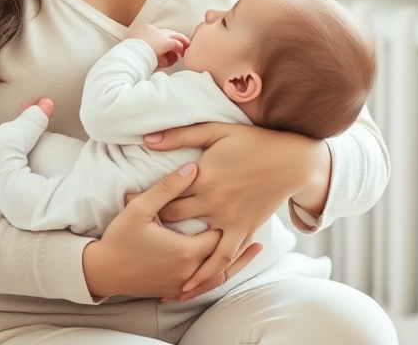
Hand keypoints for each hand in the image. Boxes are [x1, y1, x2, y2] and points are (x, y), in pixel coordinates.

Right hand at [81, 163, 262, 299]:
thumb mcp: (140, 208)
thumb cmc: (120, 238)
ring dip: (240, 260)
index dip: (232, 214)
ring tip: (258, 246)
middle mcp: (190, 270)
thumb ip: (168, 188)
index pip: (220, 231)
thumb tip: (191, 168)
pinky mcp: (176, 288)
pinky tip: (226, 266)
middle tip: (260, 215)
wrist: (103, 271)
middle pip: (226, 253)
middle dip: (242, 236)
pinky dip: (221, 274)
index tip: (244, 195)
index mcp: (185, 249)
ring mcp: (184, 282)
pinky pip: (207, 283)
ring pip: (221, 273)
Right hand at [126, 23, 189, 69]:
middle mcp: (152, 29)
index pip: (157, 32)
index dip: (163, 38)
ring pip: (174, 36)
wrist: (129, 55)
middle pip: (167, 32)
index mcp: (142, 30)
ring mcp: (159, 34)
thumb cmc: (130, 55)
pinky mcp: (165, 41)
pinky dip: (180, 49)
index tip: (166, 45)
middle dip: (175, 38)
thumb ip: (144, 49)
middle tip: (181, 44)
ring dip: (181, 43)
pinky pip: (176, 44)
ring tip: (185, 49)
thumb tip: (152, 54)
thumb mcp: (135, 49)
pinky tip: (182, 54)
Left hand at [142, 123, 330, 300]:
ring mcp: (229, 218)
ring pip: (196, 244)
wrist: (291, 161)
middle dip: (155, 226)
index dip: (143, 197)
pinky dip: (208, 273)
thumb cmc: (253, 141)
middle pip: (175, 217)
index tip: (126, 202)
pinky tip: (193, 286)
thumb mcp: (215, 131)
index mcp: (203, 175)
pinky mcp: (244, 229)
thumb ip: (180, 136)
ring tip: (156, 272)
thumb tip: (148, 139)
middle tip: (134, 234)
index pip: (165, 191)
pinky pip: (224, 257)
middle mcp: (213, 200)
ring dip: (176, 258)